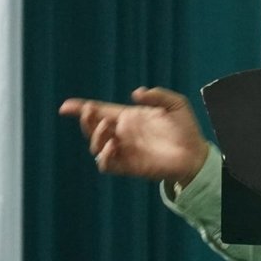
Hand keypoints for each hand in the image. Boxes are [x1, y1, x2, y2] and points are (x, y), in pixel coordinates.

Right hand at [58, 87, 210, 186]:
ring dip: (95, 135)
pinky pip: (106, 165)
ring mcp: (124, 150)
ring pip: (96, 146)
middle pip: (93, 128)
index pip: (100, 111)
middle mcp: (122, 134)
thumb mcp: (175, 104)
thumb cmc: (185, 128)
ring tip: (107, 125)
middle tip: (90, 111)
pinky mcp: (128, 166)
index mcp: (129, 117)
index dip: (81, 108)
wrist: (195, 153)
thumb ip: (157, 96)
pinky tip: (113, 145)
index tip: (65, 106)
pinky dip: (104, 156)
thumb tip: (136, 93)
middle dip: (86, 119)